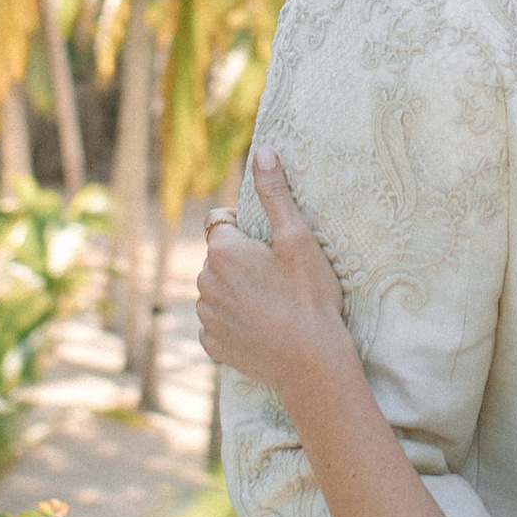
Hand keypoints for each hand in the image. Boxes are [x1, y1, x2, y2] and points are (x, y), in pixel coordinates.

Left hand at [197, 150, 350, 397]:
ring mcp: (207, 316)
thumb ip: (275, 194)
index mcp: (222, 251)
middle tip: (279, 277)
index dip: (245, 228)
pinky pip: (219, 322)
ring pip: (217, 290)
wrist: (312, 365)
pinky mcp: (213, 344)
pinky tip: (264, 327)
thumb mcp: (298, 240)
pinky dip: (235, 321)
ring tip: (274, 304)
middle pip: (219, 257)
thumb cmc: (310, 299)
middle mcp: (204, 281)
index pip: (220, 221)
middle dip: (241, 261)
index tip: (271, 246)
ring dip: (236, 291)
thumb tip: (263, 151)